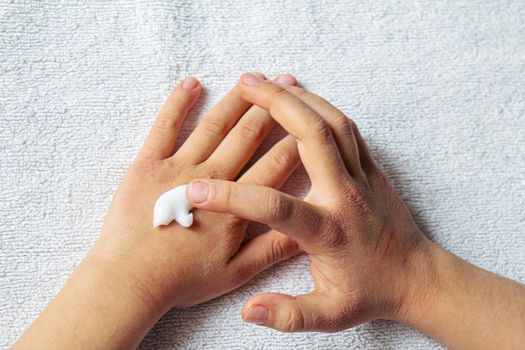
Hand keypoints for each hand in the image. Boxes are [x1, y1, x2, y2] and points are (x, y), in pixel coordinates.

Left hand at [89, 74, 301, 309]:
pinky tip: (192, 83)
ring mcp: (178, 167)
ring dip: (237, 100)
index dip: (296, 142)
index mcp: (236, 206)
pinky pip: (164, 125)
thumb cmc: (182, 279)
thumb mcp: (236, 273)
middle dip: (273, 109)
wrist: (129, 280)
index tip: (310, 121)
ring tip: (253, 78)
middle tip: (288, 84)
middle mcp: (211, 177)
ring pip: (214, 125)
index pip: (275, 165)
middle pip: (248, 136)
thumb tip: (306, 232)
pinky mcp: (148, 163)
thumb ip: (273, 249)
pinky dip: (178, 102)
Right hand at [186, 73, 436, 331]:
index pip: (276, 208)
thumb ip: (289, 314)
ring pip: (334, 122)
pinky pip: (347, 127)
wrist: (417, 278)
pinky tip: (301, 97)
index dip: (235, 198)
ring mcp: (363, 176)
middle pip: (313, 138)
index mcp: (329, 231)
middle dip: (276, 106)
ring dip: (300, 98)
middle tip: (244, 84)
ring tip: (268, 82)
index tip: (198, 190)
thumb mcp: (330, 315)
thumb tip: (247, 311)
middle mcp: (346, 195)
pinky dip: (322, 106)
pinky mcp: (371, 167)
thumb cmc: (371, 294)